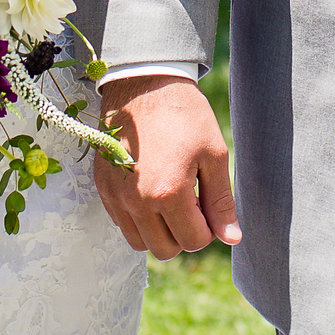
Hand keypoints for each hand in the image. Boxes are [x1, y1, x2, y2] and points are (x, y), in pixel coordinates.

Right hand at [93, 72, 240, 258]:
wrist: (144, 84)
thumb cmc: (184, 115)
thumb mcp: (214, 154)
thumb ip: (221, 201)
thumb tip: (232, 239)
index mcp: (169, 194)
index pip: (194, 241)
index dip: (208, 227)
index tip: (206, 201)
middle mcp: (137, 202)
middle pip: (166, 250)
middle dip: (183, 233)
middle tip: (190, 202)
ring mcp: (116, 196)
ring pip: (140, 243)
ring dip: (159, 231)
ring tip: (169, 198)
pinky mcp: (103, 188)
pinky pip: (122, 224)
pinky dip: (138, 218)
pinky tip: (150, 190)